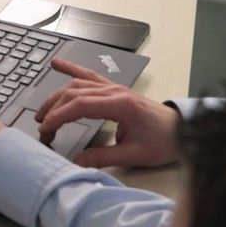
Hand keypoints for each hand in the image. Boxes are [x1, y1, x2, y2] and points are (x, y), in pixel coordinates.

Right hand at [35, 58, 181, 167]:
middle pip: (74, 93)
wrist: (184, 129)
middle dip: (53, 109)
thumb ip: (104, 157)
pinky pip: (89, 76)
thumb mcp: (135, 154)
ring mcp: (114, 87)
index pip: (80, 105)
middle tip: (42, 128)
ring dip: (57, 96)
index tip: (46, 128)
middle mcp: (115, 91)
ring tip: (42, 111)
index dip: (59, 116)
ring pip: (78, 84)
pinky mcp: (114, 89)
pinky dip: (71, 69)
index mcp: (120, 104)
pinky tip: (57, 63)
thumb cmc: (164, 141)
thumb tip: (77, 162)